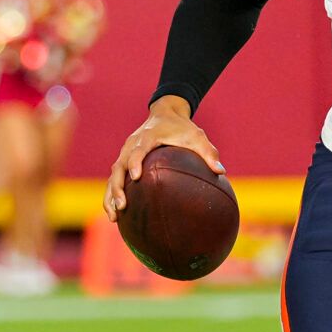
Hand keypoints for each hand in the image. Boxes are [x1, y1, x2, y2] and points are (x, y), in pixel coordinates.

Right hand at [103, 96, 222, 218]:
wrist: (165, 114)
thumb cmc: (182, 128)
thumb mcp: (198, 136)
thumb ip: (209, 153)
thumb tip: (221, 172)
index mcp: (147, 137)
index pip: (137, 151)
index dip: (134, 163)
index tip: (137, 178)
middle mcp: (131, 145)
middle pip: (118, 167)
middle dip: (117, 187)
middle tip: (123, 206)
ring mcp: (125, 153)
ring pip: (113, 176)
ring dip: (110, 196)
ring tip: (113, 218)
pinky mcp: (123, 160)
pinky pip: (115, 179)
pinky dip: (112, 195)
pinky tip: (117, 215)